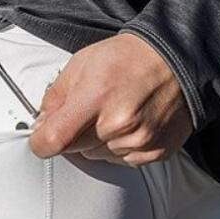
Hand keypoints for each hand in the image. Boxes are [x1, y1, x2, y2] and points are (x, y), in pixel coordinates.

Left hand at [28, 33, 192, 166]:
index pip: (54, 140)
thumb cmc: (130, 58)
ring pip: (97, 156)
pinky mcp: (154, 152)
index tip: (42, 138)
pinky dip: (120, 146)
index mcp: (96, 97)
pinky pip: (122, 160)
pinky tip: (131, 123)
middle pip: (74, 149)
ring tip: (115, 113)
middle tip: (89, 111)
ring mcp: (138, 141)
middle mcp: (118, 123)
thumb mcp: (82, 63)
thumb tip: (41, 124)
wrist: (178, 60)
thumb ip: (56, 96)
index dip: (41, 142)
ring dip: (98, 141)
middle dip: (74, 134)